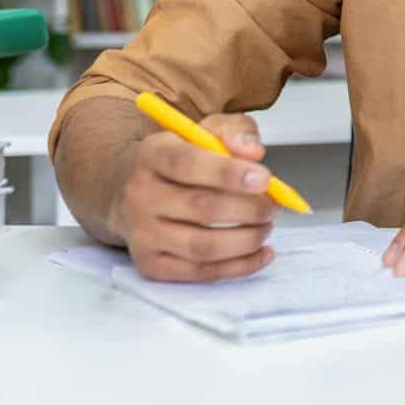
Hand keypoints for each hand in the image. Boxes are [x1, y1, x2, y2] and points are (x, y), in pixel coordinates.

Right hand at [111, 112, 279, 282]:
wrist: (130, 190)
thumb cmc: (179, 159)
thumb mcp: (204, 132)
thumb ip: (234, 132)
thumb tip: (253, 153)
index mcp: (153, 155)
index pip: (188, 164)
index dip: (229, 173)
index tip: (264, 179)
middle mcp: (140, 196)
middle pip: (201, 208)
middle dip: (249, 210)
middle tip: (274, 206)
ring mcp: (142, 234)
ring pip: (202, 246)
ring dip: (246, 240)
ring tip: (266, 227)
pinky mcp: (150, 264)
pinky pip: (200, 273)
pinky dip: (238, 266)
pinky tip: (261, 252)